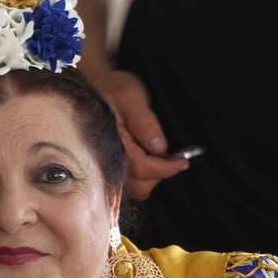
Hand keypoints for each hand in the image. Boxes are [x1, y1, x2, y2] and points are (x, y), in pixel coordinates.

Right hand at [96, 69, 188, 200]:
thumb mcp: (130, 96)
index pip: (142, 168)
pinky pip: (131, 184)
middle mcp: (107, 160)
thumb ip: (144, 121)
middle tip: (172, 159)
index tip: (182, 162)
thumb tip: (159, 147)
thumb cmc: (112, 89)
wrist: (95, 88)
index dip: (165, 168)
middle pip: (139, 185)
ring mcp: (108, 167)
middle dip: (158, 174)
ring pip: (136, 188)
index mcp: (113, 143)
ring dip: (152, 177)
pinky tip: (150, 160)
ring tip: (161, 159)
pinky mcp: (112, 167)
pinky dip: (144, 177)